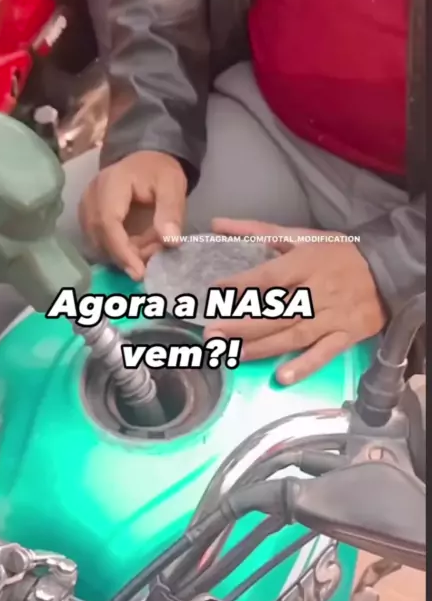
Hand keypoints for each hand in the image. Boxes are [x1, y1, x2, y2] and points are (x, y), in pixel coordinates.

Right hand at [79, 151, 186, 279]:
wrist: (146, 161)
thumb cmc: (159, 172)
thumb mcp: (173, 186)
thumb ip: (171, 212)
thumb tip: (170, 241)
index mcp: (112, 183)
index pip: (108, 222)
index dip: (122, 250)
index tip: (139, 272)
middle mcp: (92, 195)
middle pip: (100, 236)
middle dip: (127, 255)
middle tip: (154, 258)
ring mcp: (86, 207)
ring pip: (98, 242)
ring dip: (124, 253)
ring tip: (150, 247)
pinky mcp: (88, 217)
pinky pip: (99, 241)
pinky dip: (119, 249)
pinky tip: (139, 245)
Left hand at [204, 218, 386, 384]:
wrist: (387, 270)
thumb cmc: (337, 253)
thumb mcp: (300, 236)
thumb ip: (256, 231)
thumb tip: (217, 224)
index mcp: (306, 263)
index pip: (269, 277)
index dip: (242, 285)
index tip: (215, 292)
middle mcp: (317, 291)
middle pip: (275, 312)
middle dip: (241, 324)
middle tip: (212, 334)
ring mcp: (332, 316)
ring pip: (293, 334)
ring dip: (263, 347)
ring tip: (233, 354)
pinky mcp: (346, 335)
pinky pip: (324, 353)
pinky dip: (304, 365)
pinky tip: (282, 377)